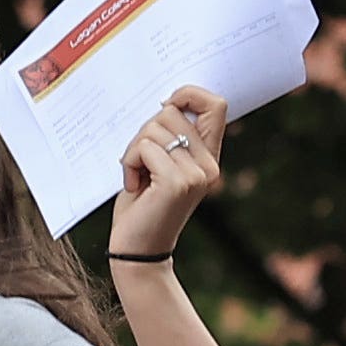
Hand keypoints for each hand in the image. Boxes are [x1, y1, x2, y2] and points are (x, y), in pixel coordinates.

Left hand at [113, 86, 226, 259]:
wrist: (137, 252)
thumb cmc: (142, 207)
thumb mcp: (159, 166)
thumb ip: (169, 139)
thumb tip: (165, 102)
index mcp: (208, 157)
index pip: (216, 105)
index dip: (189, 93)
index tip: (166, 104)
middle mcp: (208, 164)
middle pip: (172, 113)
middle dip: (145, 131)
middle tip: (139, 161)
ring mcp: (195, 174)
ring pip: (154, 128)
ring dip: (133, 150)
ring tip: (137, 176)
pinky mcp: (177, 183)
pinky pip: (145, 147)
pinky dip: (129, 163)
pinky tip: (134, 186)